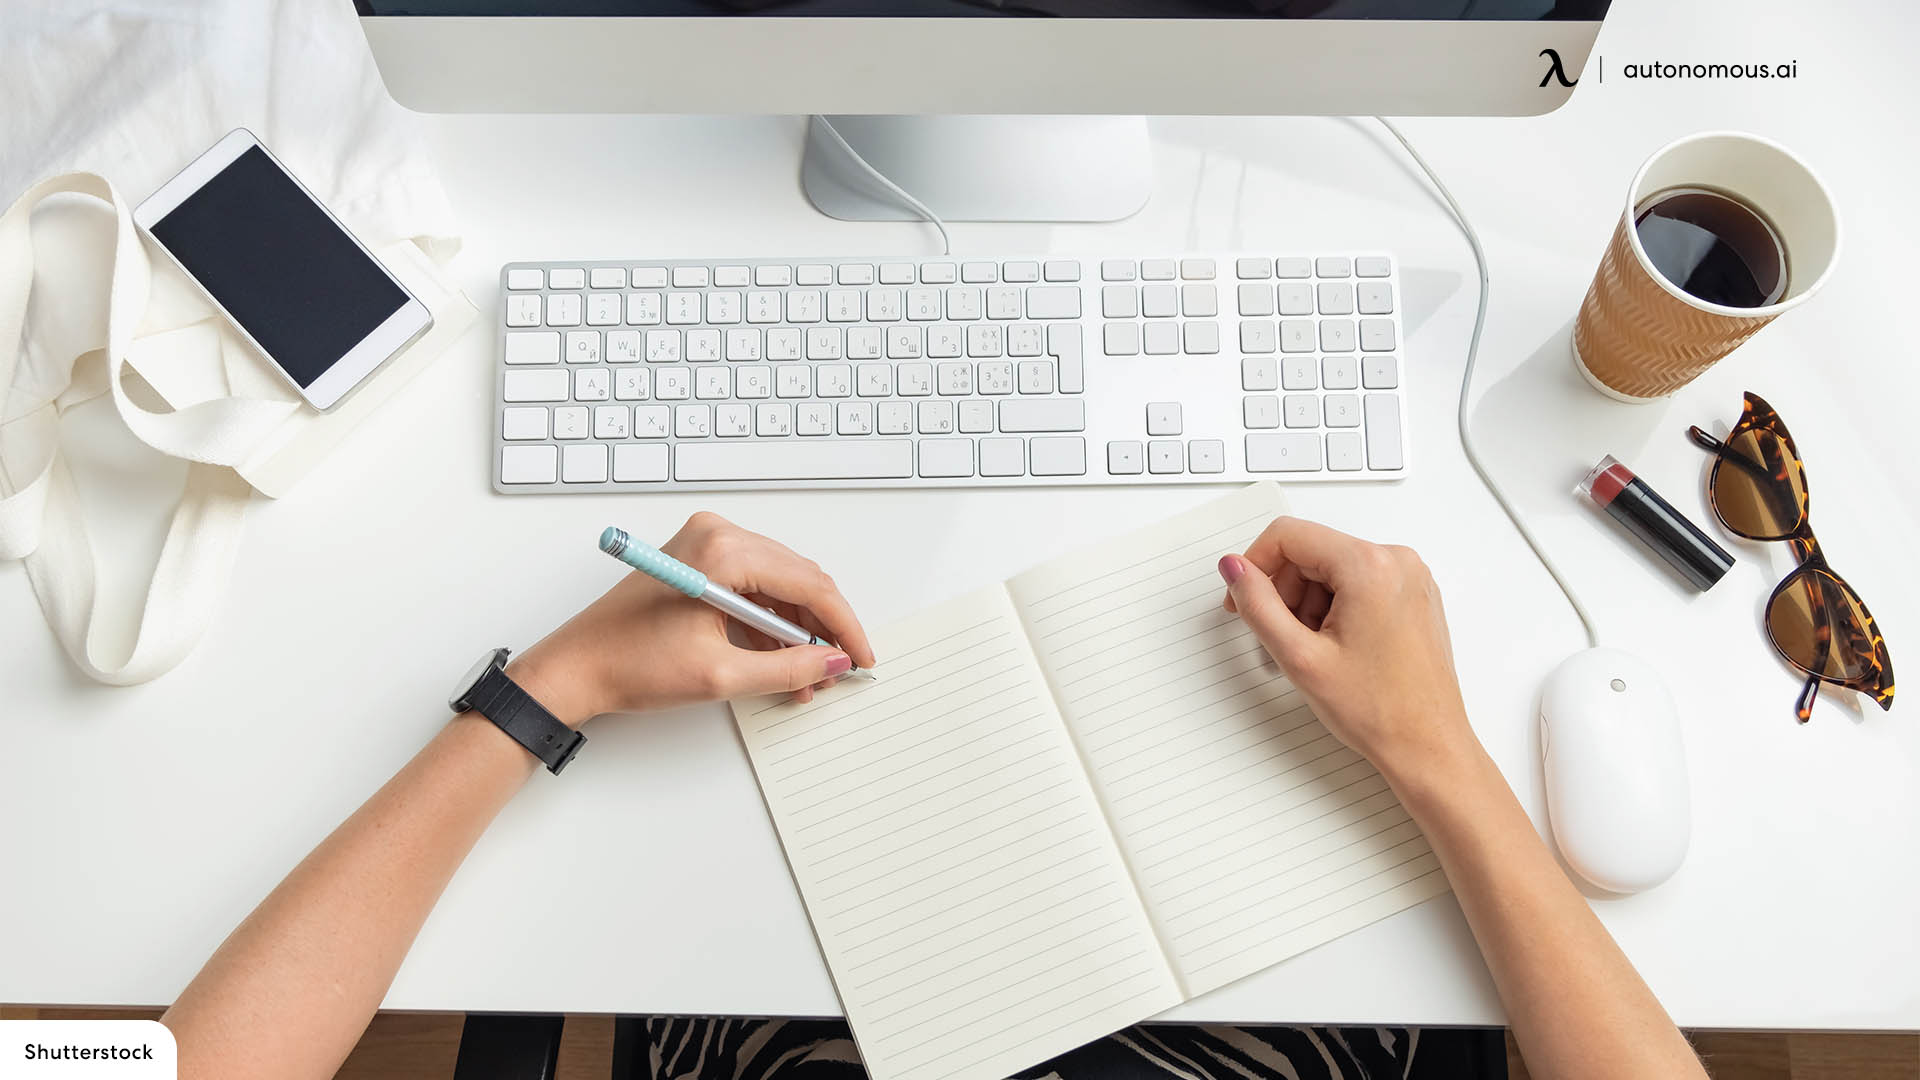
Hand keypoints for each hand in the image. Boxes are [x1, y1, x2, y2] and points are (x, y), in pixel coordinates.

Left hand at [507, 512, 877, 727]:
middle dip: (822, 629)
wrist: (576, 668)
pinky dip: (771, 626)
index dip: (842, 625)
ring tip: (807, 678)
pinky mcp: (700, 562)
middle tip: (838, 669)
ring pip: (779, 586)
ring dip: (797, 632)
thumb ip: (787, 669)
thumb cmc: (628, 663)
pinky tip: (780, 663)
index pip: (808, 583)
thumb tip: (832, 663)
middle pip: (797, 579)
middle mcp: (717, 535)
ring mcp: (708, 545)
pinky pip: (754, 589)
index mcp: (723, 550)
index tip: (860, 656)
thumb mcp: (720, 676)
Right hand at [1217, 517, 1474, 784]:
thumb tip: (1234, 569)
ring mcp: (1410, 577)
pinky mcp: (1413, 595)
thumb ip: (1257, 605)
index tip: (1242, 598)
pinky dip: (1336, 607)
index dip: (1254, 565)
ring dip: (1309, 602)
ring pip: (1332, 568)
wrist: (1428, 746)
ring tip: (1316, 650)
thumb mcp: (1299, 657)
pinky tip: (1337, 647)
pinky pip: (1358, 582)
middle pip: (1311, 551)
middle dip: (1285, 591)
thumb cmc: (1380, 711)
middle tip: (1283, 638)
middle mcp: (1397, 561)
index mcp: (1370, 566)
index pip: (1289, 535)